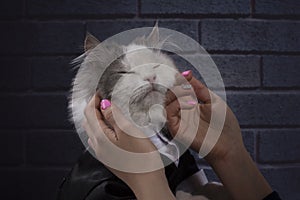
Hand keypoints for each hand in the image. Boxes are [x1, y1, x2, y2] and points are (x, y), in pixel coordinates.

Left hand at [83, 95, 174, 199]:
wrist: (148, 182)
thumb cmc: (141, 158)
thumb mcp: (128, 131)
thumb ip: (114, 116)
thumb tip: (104, 104)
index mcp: (100, 137)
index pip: (89, 113)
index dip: (94, 99)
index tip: (101, 91)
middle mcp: (98, 146)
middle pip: (89, 121)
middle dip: (94, 107)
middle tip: (104, 98)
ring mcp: (103, 153)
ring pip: (93, 130)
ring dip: (97, 118)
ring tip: (108, 110)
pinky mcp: (110, 158)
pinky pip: (100, 139)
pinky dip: (102, 128)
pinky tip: (112, 127)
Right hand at [166, 71, 271, 199]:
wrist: (228, 145)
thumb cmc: (225, 126)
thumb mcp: (213, 101)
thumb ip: (199, 88)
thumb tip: (187, 74)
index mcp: (192, 104)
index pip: (179, 90)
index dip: (179, 81)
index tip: (185, 74)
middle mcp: (183, 111)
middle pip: (170, 94)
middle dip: (178, 86)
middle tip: (187, 84)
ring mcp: (179, 120)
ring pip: (167, 102)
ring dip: (178, 94)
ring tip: (191, 95)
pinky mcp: (176, 129)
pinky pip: (168, 113)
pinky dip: (176, 104)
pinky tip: (190, 104)